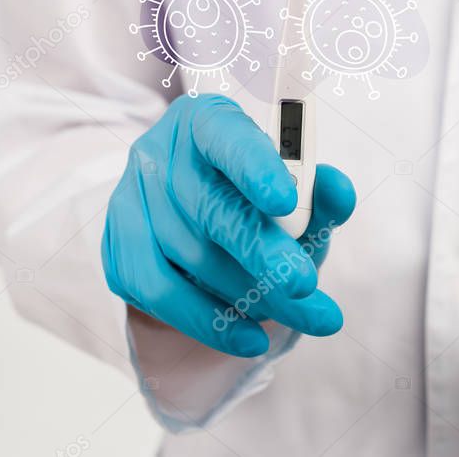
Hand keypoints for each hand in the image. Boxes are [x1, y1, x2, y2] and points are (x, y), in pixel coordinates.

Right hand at [101, 94, 354, 356]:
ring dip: (250, 295)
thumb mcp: (297, 188)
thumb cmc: (259, 196)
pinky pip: (157, 292)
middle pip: (210, 207)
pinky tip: (249, 338)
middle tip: (305, 285)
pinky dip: (206, 321)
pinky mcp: (119, 247)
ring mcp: (131, 200)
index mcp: (208, 121)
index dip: (254, 166)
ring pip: (189, 256)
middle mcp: (161, 154)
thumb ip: (320, 191)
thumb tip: (338, 192)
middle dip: (262, 251)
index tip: (286, 199)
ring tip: (303, 314)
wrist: (205, 219)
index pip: (225, 136)